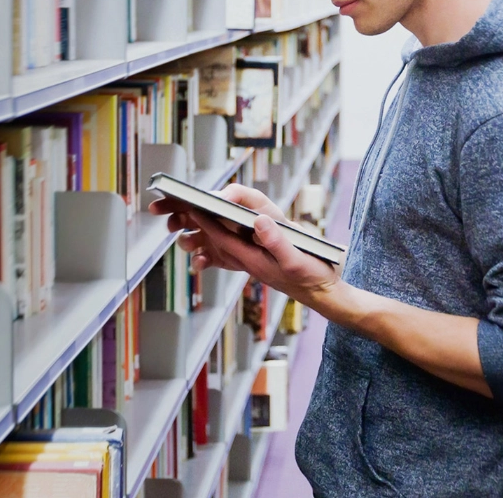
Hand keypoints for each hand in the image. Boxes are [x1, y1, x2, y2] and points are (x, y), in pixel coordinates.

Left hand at [149, 184, 341, 303]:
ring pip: (224, 247)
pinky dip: (224, 240)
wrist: (322, 294)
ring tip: (191, 218)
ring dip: (208, 233)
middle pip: (218, 243)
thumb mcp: (297, 258)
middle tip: (181, 210)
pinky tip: (220, 232)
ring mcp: (254, 262)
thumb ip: (278, 242)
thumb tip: (258, 221)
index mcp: (254, 260)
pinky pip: (236, 251)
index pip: (224, 240)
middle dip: (199, 227)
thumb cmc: (311, 277)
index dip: (208, 223)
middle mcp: (249, 261)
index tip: (192, 207)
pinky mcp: (261, 262)